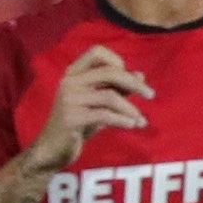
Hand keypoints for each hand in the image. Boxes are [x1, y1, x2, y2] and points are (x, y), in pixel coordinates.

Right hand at [27, 45, 150, 173]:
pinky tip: (133, 125)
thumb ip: (116, 89)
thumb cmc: (76, 125)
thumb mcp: (98, 104)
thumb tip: (141, 75)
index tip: (129, 78)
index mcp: (73, 73)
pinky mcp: (71, 118)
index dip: (117, 61)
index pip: (97, 52)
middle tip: (151, 95)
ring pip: (110, 96)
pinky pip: (105, 115)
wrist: (51, 150)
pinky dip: (123, 120)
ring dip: (131, 108)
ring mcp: (69, 100)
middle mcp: (69, 82)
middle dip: (134, 83)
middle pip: (110, 72)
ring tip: (141, 119)